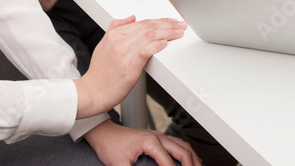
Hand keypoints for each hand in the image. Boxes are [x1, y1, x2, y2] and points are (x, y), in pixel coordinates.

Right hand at [73, 16, 185, 118]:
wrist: (91, 92)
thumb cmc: (99, 73)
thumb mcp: (103, 45)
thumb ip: (116, 28)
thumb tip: (131, 17)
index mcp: (114, 34)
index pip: (142, 22)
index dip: (159, 20)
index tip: (171, 21)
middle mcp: (118, 41)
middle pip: (148, 26)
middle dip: (167, 23)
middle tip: (180, 24)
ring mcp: (123, 53)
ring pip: (150, 35)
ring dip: (168, 32)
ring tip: (179, 32)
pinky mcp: (128, 66)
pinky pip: (146, 50)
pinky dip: (158, 45)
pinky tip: (166, 43)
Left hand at [85, 121, 200, 165]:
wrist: (103, 132)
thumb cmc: (109, 145)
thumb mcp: (119, 165)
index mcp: (150, 142)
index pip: (169, 163)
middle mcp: (157, 136)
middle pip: (183, 151)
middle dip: (191, 165)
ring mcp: (158, 135)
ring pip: (183, 145)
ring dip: (192, 157)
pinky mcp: (156, 136)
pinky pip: (177, 142)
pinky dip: (186, 151)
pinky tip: (187, 158)